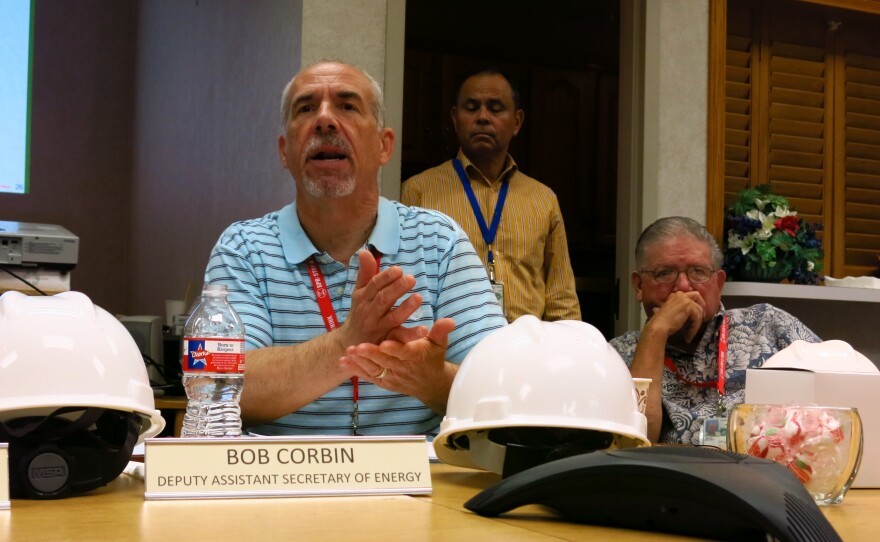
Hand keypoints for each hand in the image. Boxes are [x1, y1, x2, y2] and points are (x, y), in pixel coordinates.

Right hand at [337, 250, 422, 345]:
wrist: (349, 344)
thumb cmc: (359, 313)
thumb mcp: (359, 293)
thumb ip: (365, 273)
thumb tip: (365, 251)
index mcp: (363, 298)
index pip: (374, 286)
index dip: (385, 277)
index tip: (398, 269)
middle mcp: (370, 313)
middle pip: (383, 300)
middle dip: (396, 289)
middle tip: (411, 279)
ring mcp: (379, 328)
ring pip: (392, 318)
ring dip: (405, 308)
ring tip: (419, 298)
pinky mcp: (387, 342)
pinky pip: (400, 339)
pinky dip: (411, 334)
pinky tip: (424, 329)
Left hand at [339, 318, 456, 412]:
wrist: (430, 384)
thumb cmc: (433, 358)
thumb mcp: (439, 344)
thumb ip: (441, 331)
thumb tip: (450, 320)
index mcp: (415, 356)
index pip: (404, 353)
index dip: (394, 349)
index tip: (385, 343)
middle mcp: (402, 368)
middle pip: (385, 361)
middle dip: (371, 354)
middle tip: (357, 347)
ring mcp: (391, 376)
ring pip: (374, 369)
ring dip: (360, 362)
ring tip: (348, 353)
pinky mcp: (383, 381)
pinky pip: (368, 376)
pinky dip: (356, 370)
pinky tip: (343, 362)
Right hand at [648, 291, 706, 343]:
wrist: (658, 326)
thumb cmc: (661, 322)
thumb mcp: (670, 313)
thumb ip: (677, 310)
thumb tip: (686, 314)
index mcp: (675, 295)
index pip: (689, 295)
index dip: (695, 303)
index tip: (696, 314)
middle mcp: (680, 294)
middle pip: (697, 296)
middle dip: (701, 306)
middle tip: (702, 317)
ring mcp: (685, 299)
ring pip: (699, 310)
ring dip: (697, 323)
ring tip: (692, 332)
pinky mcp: (689, 306)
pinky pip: (698, 317)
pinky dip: (695, 327)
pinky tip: (689, 335)